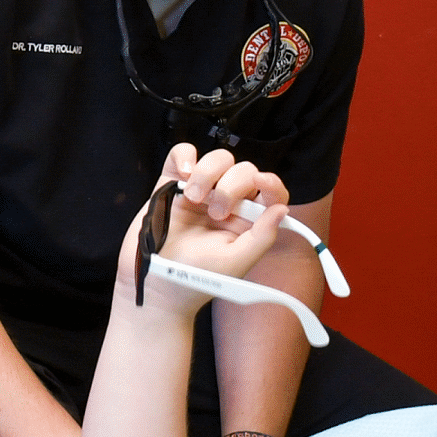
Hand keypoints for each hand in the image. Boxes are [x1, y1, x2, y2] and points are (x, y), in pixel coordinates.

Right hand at [114, 146, 290, 314]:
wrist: (154, 282)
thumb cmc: (194, 279)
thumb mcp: (234, 263)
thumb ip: (262, 237)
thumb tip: (281, 210)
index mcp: (247, 221)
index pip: (269, 193)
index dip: (272, 183)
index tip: (263, 182)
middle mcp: (227, 202)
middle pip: (243, 170)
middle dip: (231, 186)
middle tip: (216, 214)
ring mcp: (201, 190)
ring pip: (218, 159)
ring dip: (207, 173)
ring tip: (193, 199)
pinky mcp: (173, 183)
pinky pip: (183, 153)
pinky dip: (185, 156)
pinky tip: (183, 175)